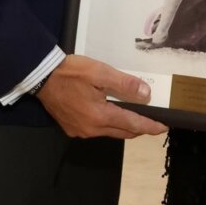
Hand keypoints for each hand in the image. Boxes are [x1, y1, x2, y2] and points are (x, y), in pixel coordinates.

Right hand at [36, 54, 166, 138]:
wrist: (42, 77)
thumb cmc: (71, 72)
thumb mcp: (100, 73)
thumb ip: (125, 84)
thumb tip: (146, 95)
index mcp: (100, 116)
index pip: (133, 124)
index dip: (150, 126)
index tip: (163, 127)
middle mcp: (91, 129)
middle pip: (123, 132)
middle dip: (139, 128)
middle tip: (152, 121)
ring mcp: (80, 131)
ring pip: (110, 132)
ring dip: (123, 126)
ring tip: (134, 115)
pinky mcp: (72, 128)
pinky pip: (97, 130)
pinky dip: (108, 124)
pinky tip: (110, 114)